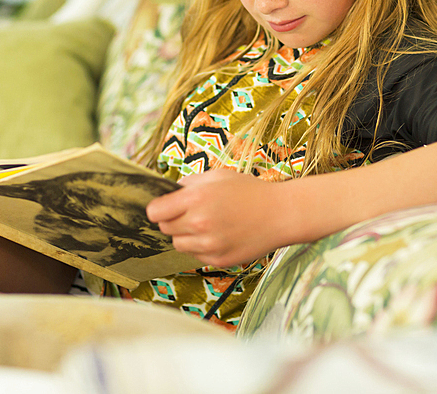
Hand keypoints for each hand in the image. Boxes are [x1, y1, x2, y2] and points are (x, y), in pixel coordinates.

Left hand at [146, 167, 288, 267]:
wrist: (281, 214)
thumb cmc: (251, 191)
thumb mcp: (219, 176)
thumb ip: (190, 183)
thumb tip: (170, 192)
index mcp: (196, 199)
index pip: (155, 212)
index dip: (159, 208)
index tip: (165, 207)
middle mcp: (199, 224)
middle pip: (165, 229)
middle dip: (173, 220)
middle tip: (190, 213)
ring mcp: (209, 245)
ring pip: (179, 244)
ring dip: (186, 235)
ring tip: (207, 224)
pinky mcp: (219, 260)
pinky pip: (196, 256)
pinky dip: (202, 247)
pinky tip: (219, 235)